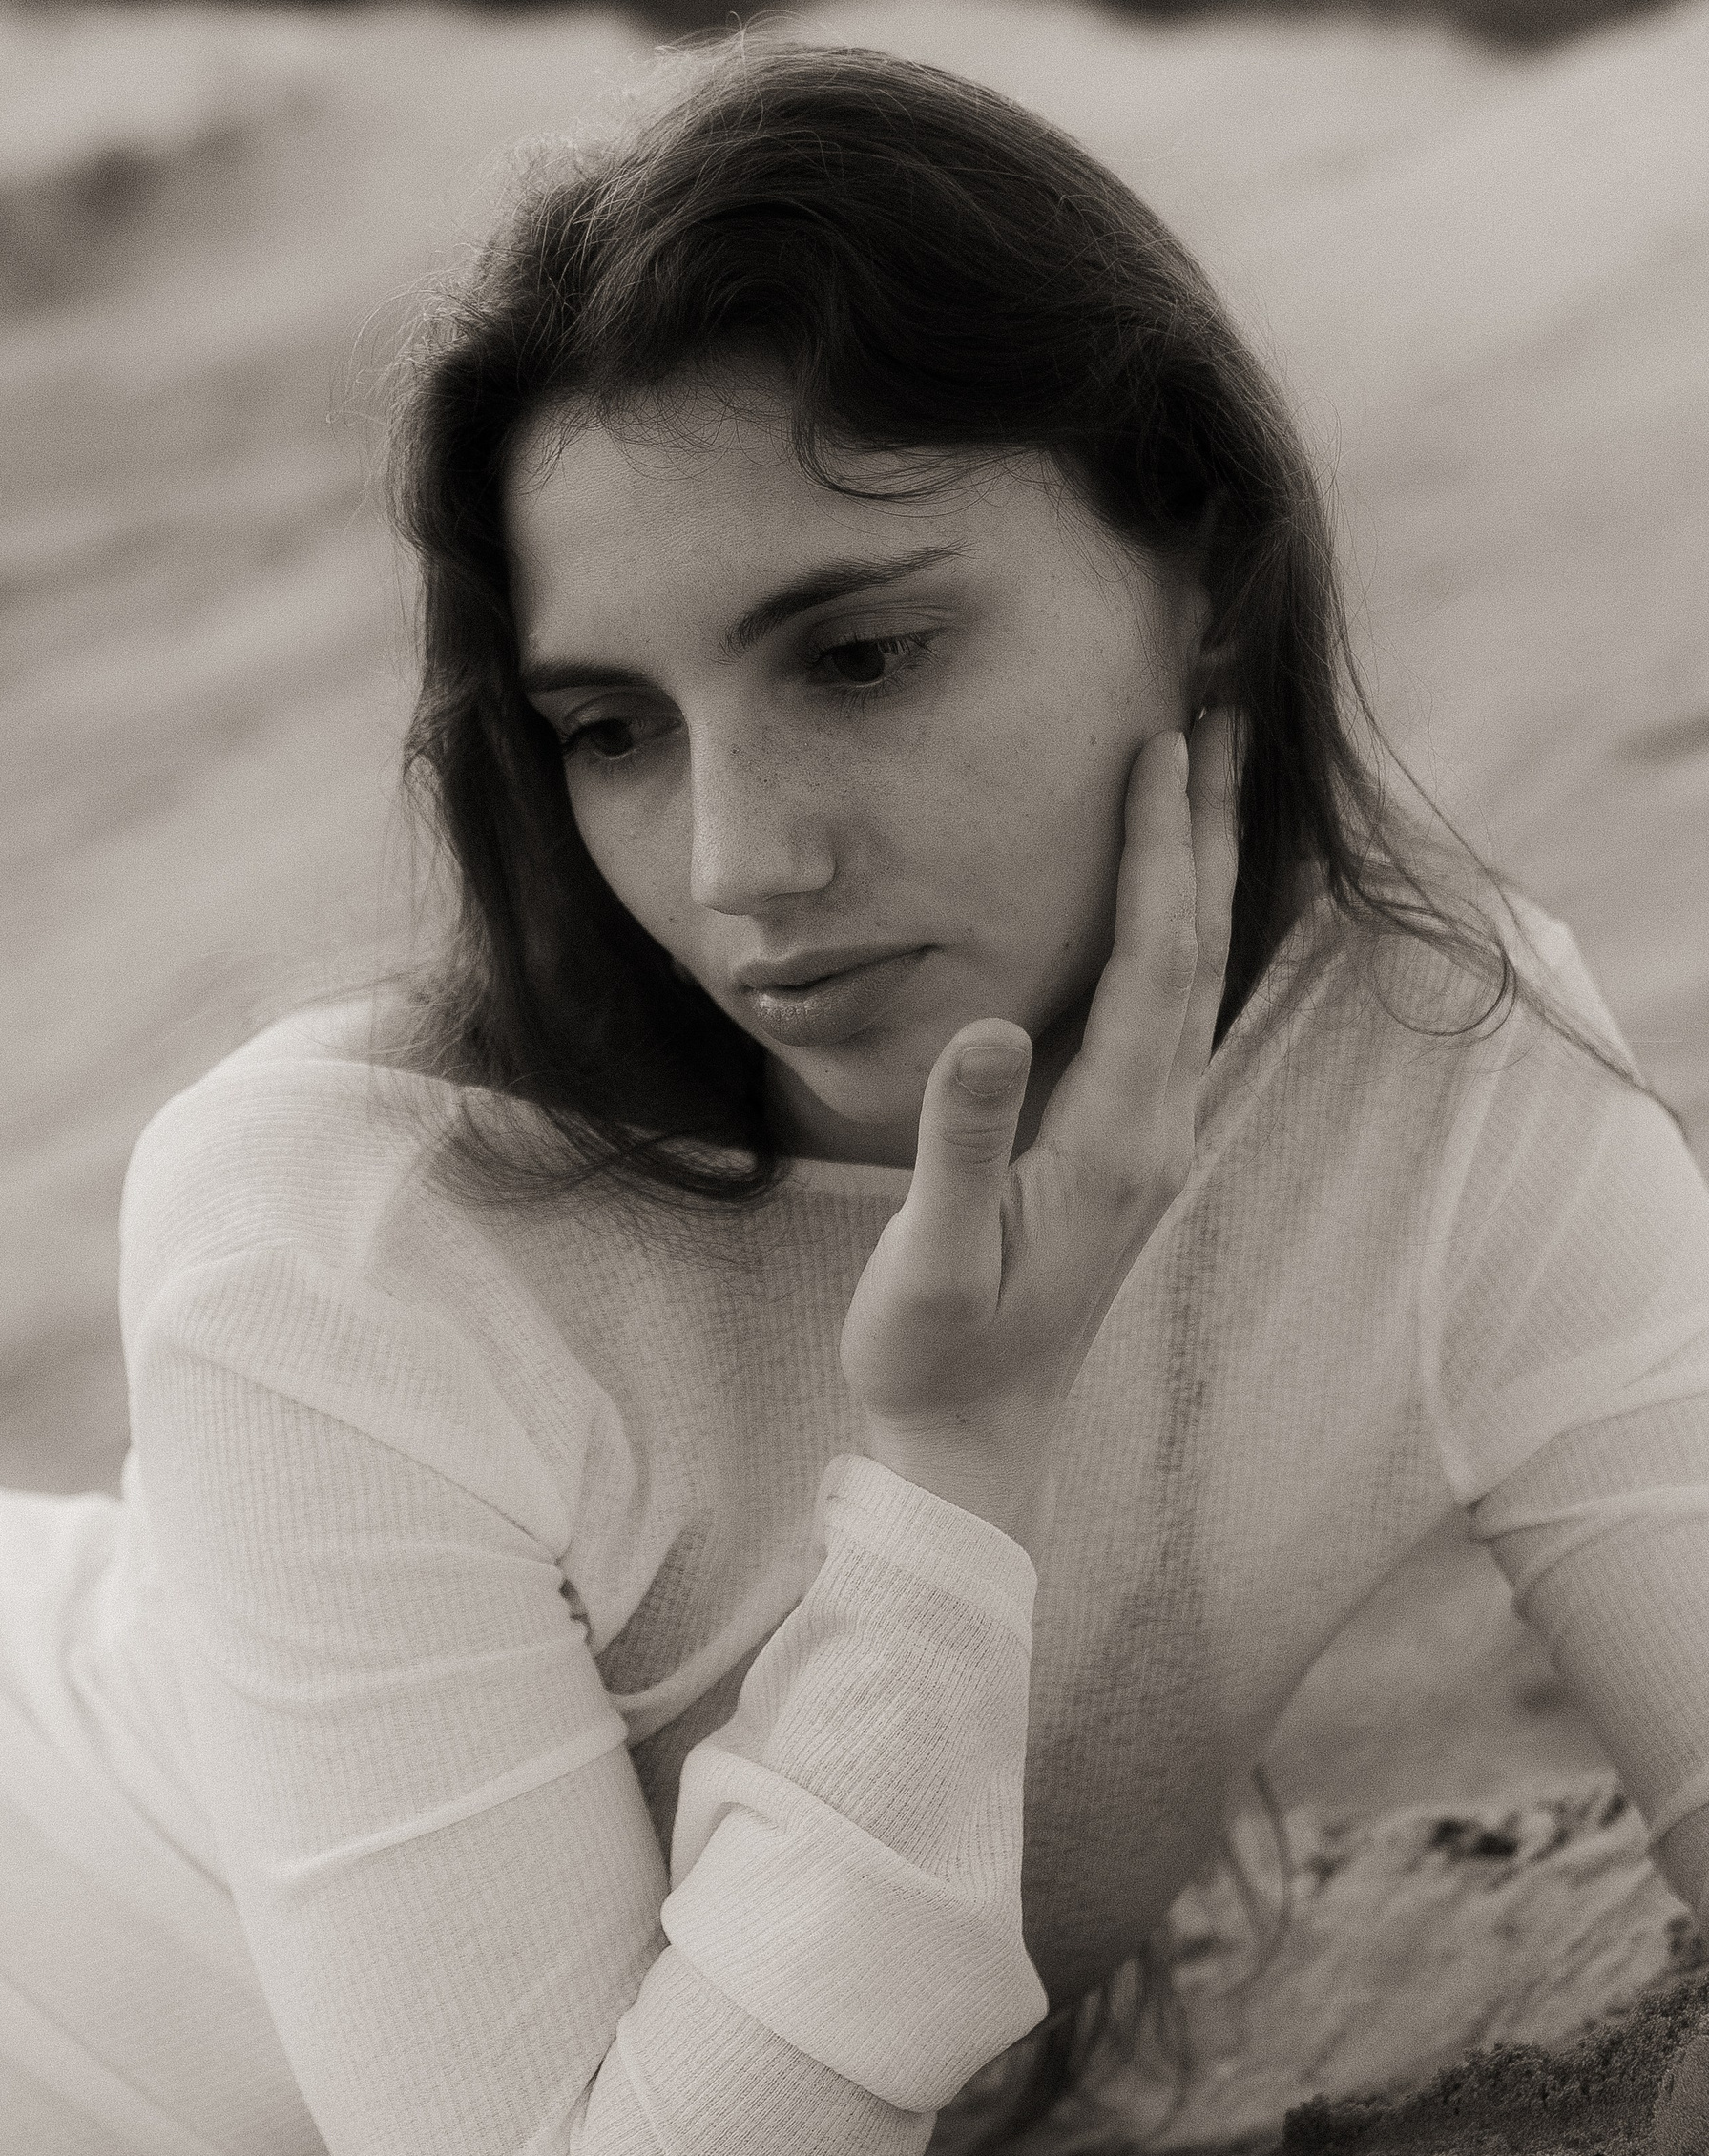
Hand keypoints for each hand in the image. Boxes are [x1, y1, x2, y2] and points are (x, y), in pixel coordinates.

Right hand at [840, 707, 1242, 1469]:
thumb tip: (989, 1024)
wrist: (974, 1445)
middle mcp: (1155, 1131)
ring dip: (1204, 869)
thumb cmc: (937, 1355)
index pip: (1150, 964)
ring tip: (1207, 773)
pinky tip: (1170, 902)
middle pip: (1199, 949)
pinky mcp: (1128, 1152)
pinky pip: (1171, 1013)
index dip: (1156, 850)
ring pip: (1194, 977)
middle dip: (1211, 826)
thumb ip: (962, 1140)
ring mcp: (1151, 1142)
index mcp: (1115, 1140)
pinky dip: (1178, 931)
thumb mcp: (932, 1256)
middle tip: (1223, 710)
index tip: (1162, 744)